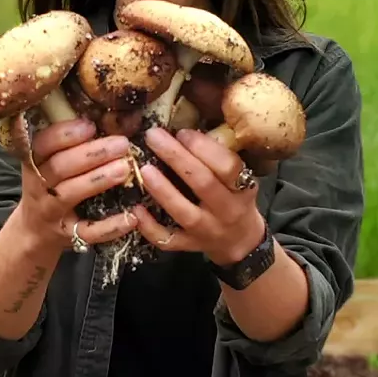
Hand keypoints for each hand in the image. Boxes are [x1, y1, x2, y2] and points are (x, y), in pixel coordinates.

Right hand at [15, 118, 137, 251]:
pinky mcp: (68, 235)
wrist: (36, 230)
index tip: (90, 125)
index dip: (65, 134)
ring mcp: (52, 212)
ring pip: (70, 194)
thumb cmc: (53, 185)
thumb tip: (114, 117)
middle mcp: (39, 185)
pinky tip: (132, 216)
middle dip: (92, 154)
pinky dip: (111, 226)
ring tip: (125, 168)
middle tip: (122, 144)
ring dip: (98, 180)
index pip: (43, 144)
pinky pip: (89, 232)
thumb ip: (74, 144)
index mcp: (35, 162)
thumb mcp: (51, 162)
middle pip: (60, 167)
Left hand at [132, 127, 265, 265]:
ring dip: (163, 190)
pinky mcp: (189, 246)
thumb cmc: (235, 199)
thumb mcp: (238, 178)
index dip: (204, 148)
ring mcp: (207, 231)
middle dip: (176, 158)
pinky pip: (168, 239)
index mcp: (242, 188)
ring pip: (184, 212)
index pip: (227, 166)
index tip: (182, 132)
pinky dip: (150, 227)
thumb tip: (184, 130)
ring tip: (144, 169)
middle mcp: (227, 211)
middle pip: (202, 183)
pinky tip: (136, 210)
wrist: (241, 241)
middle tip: (154, 137)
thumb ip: (217, 159)